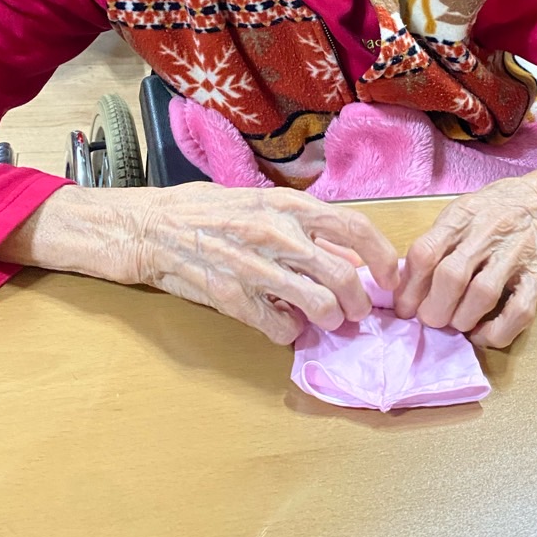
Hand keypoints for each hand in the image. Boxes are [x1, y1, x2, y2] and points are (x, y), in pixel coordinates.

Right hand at [0, 181, 399, 345]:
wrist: (145, 227)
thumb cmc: (201, 210)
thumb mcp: (255, 203)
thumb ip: (300, 225)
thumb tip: (345, 252)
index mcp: (285, 204)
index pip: (354, 227)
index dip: (382, 256)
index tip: (390, 277)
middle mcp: (275, 232)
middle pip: (344, 276)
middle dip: (358, 302)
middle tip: (355, 312)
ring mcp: (253, 267)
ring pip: (318, 307)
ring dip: (329, 321)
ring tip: (323, 322)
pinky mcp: (231, 298)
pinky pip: (279, 327)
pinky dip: (287, 333)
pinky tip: (280, 326)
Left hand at [394, 110, 536, 348]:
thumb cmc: (509, 203)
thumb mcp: (470, 206)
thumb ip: (443, 236)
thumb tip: (409, 276)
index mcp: (464, 214)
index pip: (425, 252)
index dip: (409, 287)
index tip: (404, 307)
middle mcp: (488, 231)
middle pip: (450, 277)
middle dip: (434, 309)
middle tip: (430, 321)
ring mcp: (517, 252)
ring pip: (481, 295)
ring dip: (462, 319)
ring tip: (457, 325)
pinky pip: (519, 310)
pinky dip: (498, 330)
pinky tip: (485, 334)